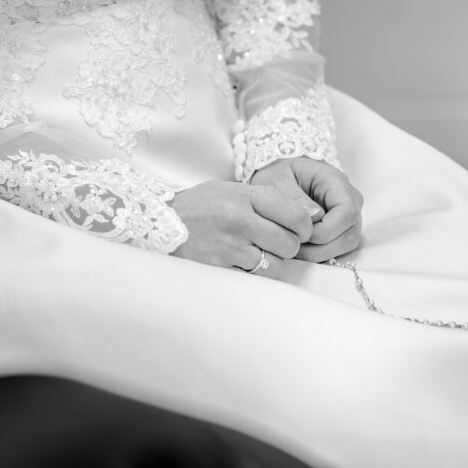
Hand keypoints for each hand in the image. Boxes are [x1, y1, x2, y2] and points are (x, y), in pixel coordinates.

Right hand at [171, 180, 313, 276]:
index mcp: (246, 197)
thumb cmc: (201, 205)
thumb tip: (308, 216)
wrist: (159, 222)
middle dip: (289, 246)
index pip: (297, 216)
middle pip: (291, 243)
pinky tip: (240, 260)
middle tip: (275, 241)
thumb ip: (267, 200)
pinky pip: (255, 277)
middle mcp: (240, 220)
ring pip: (277, 264)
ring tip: (256, 251)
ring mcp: (230, 247)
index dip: (305, 227)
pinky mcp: (221, 268)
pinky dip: (254, 272)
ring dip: (272, 261)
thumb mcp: (232, 190)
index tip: (299, 230)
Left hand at [250, 157, 362, 262]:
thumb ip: (293, 197)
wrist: (280, 178)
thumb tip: (313, 217)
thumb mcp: (277, 180)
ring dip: (318, 253)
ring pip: (345, 246)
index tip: (299, 234)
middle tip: (292, 245)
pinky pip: (337, 249)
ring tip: (293, 247)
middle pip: (349, 235)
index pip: (346, 213)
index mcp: (337, 182)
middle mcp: (350, 201)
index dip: (325, 231)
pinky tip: (299, 248)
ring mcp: (349, 218)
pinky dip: (318, 254)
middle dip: (320, 247)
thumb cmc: (280, 176)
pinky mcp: (342, 231)